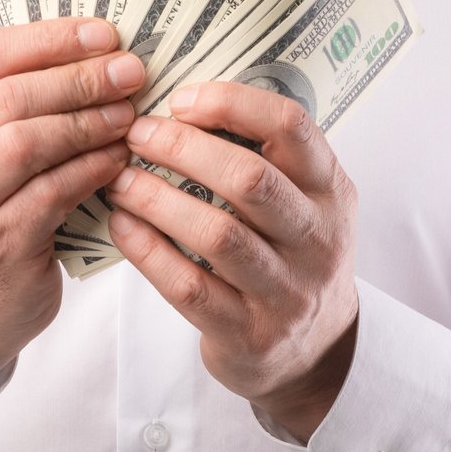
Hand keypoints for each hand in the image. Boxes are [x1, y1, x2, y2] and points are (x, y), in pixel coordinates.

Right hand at [0, 17, 145, 398]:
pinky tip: (119, 159)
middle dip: (78, 78)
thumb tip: (100, 53)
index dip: (50, 38)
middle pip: (10, 95)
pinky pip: (52, 192)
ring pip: (27, 141)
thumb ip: (19, 105)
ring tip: (129, 116)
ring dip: (87, 122)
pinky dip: (92, 169)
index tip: (104, 34)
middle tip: (131, 72)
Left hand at [105, 82, 359, 441]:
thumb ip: (265, 155)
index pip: (292, 126)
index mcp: (332, 189)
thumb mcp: (304, 200)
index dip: (231, 103)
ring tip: (119, 179)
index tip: (180, 100)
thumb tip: (182, 101)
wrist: (314, 351)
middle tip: (136, 134)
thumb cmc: (291, 253)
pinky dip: (148, 251)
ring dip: (157, 200)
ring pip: (217, 235)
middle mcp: (318, 238)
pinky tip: (122, 225)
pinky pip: (190, 286)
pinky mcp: (250, 334)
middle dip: (183, 149)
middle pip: (249, 179)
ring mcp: (287, 291)